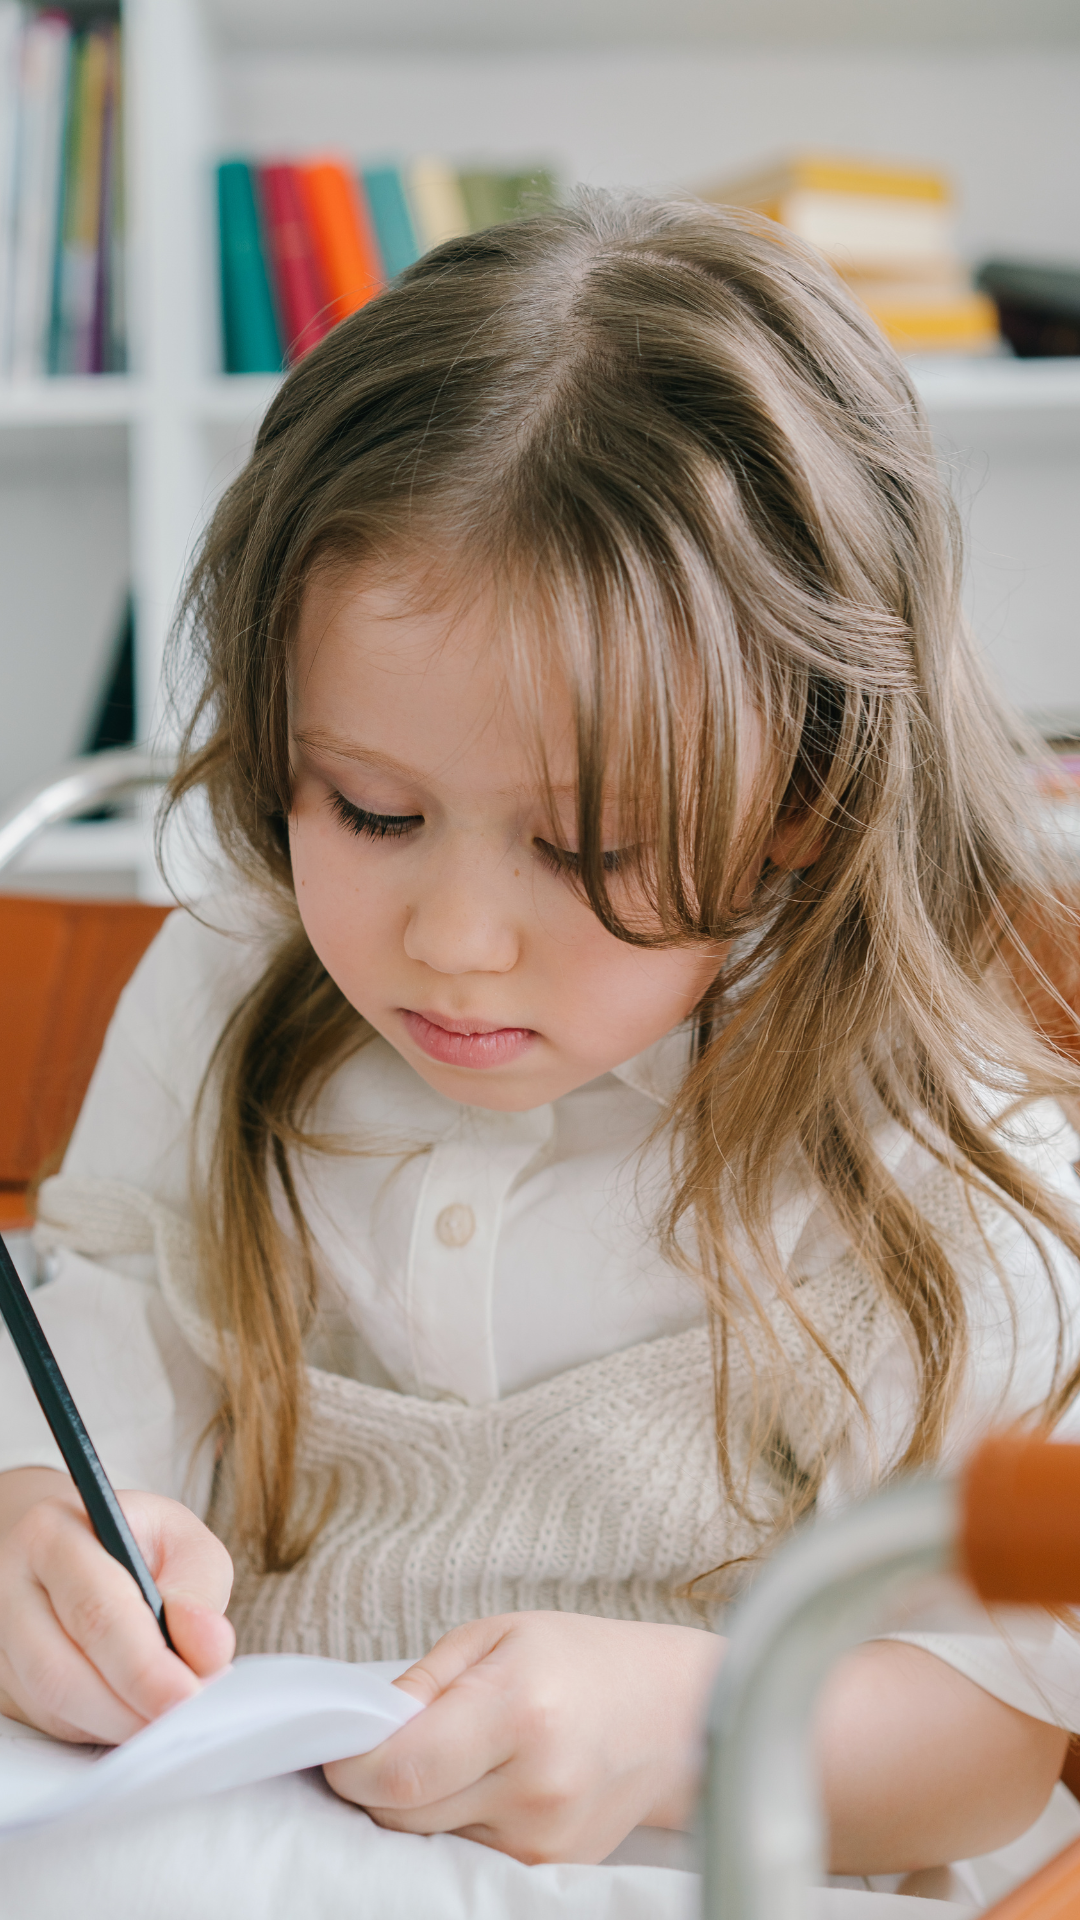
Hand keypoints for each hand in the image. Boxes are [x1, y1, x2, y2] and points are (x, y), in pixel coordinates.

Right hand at [0, 1471, 234, 1744]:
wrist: (74, 1548)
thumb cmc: (134, 1542)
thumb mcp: (179, 1539)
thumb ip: (198, 1589)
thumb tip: (209, 1650)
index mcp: (52, 1536)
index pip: (95, 1610)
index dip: (144, 1664)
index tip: (188, 1693)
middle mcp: (11, 1587)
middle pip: (62, 1671)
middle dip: (132, 1706)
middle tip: (186, 1716)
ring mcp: (1, 1639)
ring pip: (53, 1705)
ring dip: (121, 1723)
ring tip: (173, 1715)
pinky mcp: (5, 1681)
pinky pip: (53, 1722)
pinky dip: (105, 1728)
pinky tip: (141, 1713)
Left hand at [324, 1611, 724, 1863]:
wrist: (672, 1713)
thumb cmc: (579, 1659)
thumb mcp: (497, 1634)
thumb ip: (423, 1684)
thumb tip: (361, 1726)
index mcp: (519, 1711)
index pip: (400, 1770)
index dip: (350, 1764)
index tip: (340, 1745)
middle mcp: (534, 1786)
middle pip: (402, 1813)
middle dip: (377, 1780)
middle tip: (388, 1741)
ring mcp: (545, 1838)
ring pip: (429, 1837)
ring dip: (419, 1803)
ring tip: (456, 1753)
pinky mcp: (550, 1866)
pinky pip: (466, 1852)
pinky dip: (456, 1821)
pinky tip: (485, 1782)